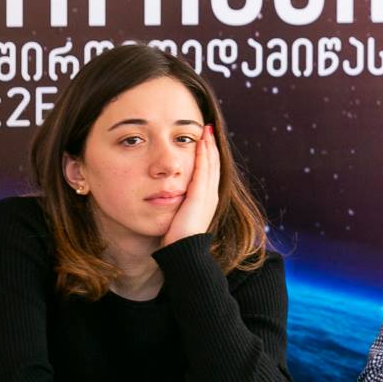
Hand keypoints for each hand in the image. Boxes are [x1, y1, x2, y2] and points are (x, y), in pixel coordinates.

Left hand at [163, 125, 220, 246]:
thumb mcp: (180, 217)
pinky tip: (200, 143)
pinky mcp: (201, 195)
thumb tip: (168, 198)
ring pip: (211, 164)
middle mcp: (212, 194)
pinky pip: (203, 170)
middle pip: (214, 164)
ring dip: (208, 146)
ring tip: (205, 130)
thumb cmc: (177, 239)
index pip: (210, 171)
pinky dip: (203, 155)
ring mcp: (208, 194)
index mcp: (208, 199)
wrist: (184, 252)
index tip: (204, 140)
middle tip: (207, 128)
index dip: (208, 154)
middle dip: (210, 145)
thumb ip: (178, 205)